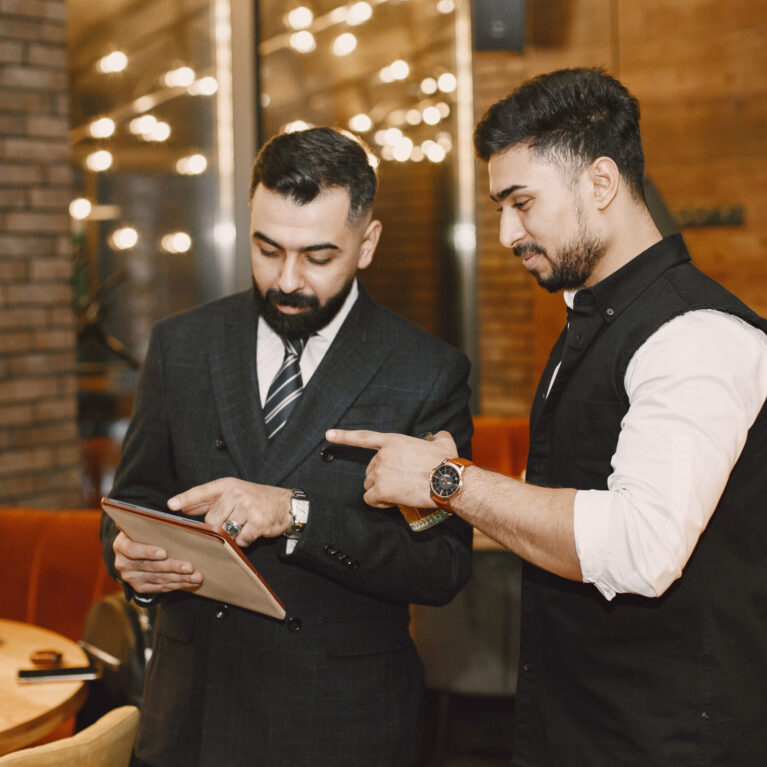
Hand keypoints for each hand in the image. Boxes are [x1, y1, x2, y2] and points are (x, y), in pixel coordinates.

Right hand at [113, 531, 201, 593]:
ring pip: (158, 579)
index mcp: (121, 544)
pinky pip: (160, 588)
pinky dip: (177, 585)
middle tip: (190, 567)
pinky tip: (190, 582)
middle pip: (150, 566)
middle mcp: (122, 563)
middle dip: (172, 567)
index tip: (164, 553)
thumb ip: (152, 523)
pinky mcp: (139, 587)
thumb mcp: (145, 526)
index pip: (132, 550)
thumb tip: (173, 515)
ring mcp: (130, 577)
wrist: (137, 550)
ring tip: (196, 577)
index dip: (148, 552)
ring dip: (180, 578)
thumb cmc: (147, 533)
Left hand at [168, 477, 292, 546]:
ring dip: (232, 535)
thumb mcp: (234, 493)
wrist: (287, 504)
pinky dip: (245, 540)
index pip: (203, 491)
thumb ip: (210, 500)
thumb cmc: (257, 499)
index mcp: (229, 485)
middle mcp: (237, 493)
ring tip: (244, 526)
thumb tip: (184, 507)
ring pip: (225, 532)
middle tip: (232, 523)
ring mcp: (248, 507)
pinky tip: (253, 531)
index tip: (171, 505)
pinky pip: (241, 540)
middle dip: (218, 527)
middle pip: (212, 520)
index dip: (186, 498)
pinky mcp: (258, 522)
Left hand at [325, 429, 456, 507]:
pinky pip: (370, 500)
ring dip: (381, 491)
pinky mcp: (381, 489)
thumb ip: (437, 436)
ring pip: (370, 486)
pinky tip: (392, 502)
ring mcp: (380, 472)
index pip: (363, 437)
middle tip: (401, 483)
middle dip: (382, 478)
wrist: (448, 480)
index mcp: (393, 441)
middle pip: (370, 470)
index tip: (328, 435)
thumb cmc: (447, 463)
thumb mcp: (444, 442)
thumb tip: (440, 435)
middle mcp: (383, 455)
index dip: (344, 436)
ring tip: (400, 492)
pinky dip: (379, 503)